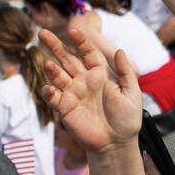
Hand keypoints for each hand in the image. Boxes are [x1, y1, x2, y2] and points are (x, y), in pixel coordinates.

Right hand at [40, 27, 142, 152]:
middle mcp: (84, 81)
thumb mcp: (131, 94)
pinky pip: (53, 97)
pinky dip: (48, 92)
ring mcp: (73, 94)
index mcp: (100, 74)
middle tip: (43, 33)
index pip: (87, 52)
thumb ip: (125, 72)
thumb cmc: (126, 119)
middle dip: (55, 46)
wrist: (116, 144)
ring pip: (57, 76)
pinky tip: (50, 89)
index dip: (80, 41)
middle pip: (67, 59)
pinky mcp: (65, 109)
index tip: (73, 31)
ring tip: (47, 64)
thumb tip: (120, 50)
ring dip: (51, 69)